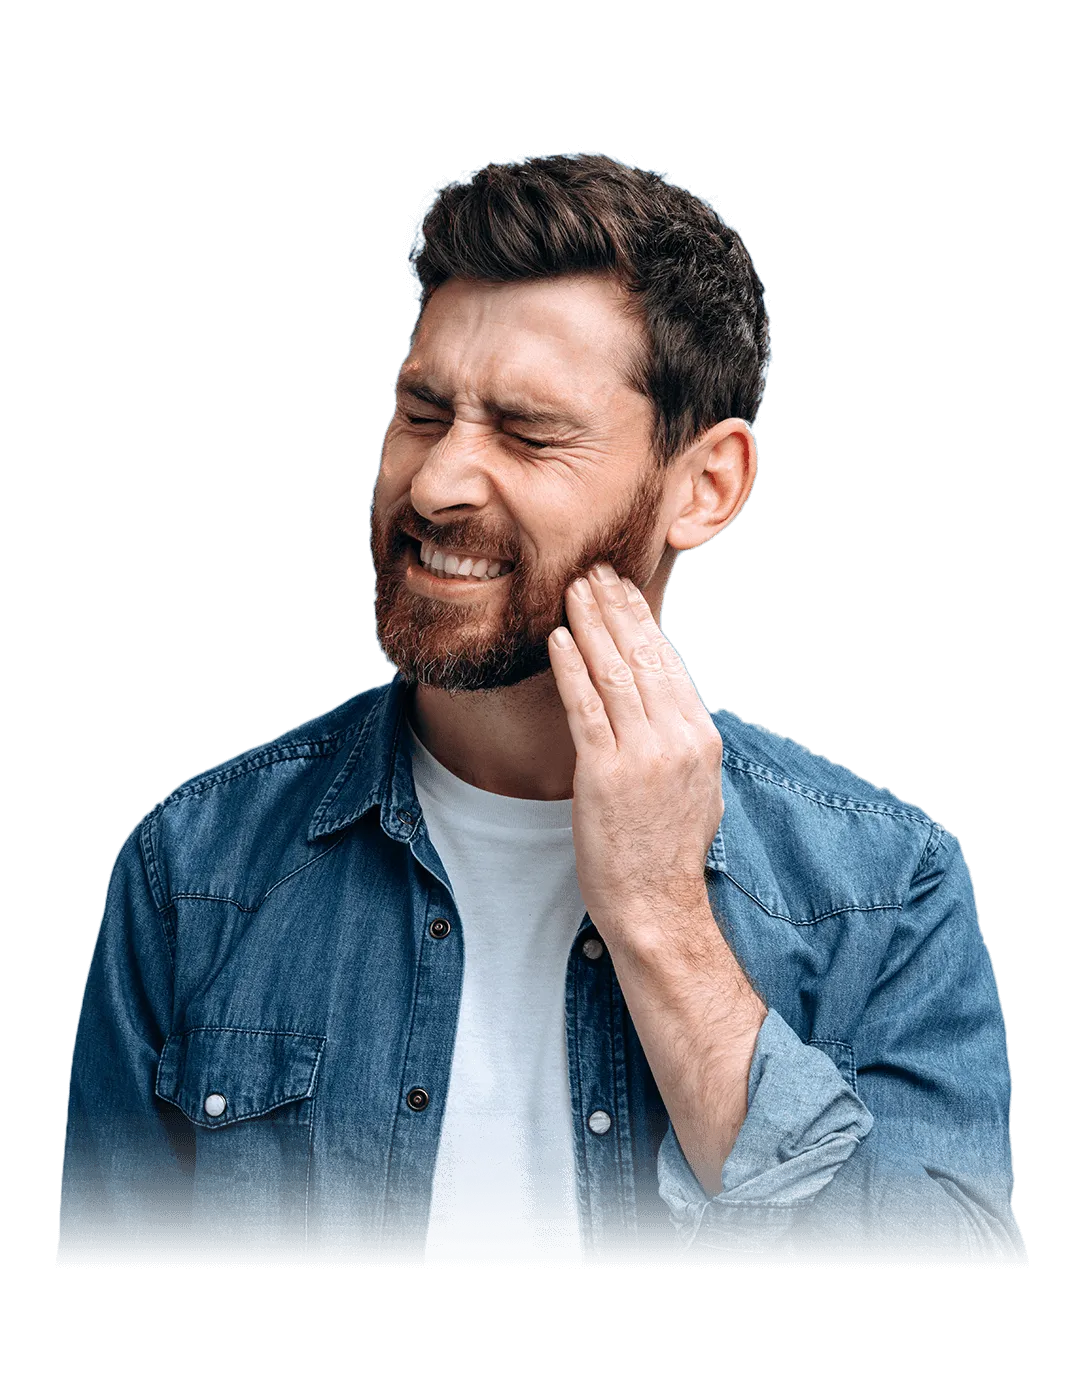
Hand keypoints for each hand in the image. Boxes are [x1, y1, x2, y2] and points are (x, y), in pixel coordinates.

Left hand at [547, 563, 724, 941]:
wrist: (656, 906)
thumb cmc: (667, 851)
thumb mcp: (695, 787)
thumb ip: (680, 739)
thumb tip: (663, 699)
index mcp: (701, 738)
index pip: (668, 662)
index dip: (641, 619)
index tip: (621, 588)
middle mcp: (678, 739)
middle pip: (642, 657)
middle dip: (614, 607)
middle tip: (593, 571)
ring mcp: (644, 755)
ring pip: (614, 673)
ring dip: (590, 625)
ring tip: (572, 591)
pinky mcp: (606, 775)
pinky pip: (585, 708)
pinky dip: (570, 669)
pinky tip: (558, 640)